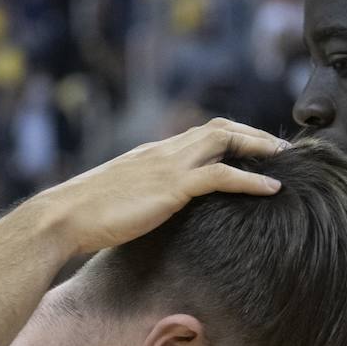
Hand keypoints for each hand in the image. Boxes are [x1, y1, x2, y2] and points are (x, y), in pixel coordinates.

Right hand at [35, 118, 287, 255]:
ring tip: (284, 159)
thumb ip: (141, 198)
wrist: (63, 217)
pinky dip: (251, 180)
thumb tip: (152, 214)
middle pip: (218, 128)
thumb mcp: (119, 201)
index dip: (230, 136)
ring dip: (258, 147)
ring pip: (224, 141)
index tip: (252, 146)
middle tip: (279, 147)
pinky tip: (272, 188)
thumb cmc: (84, 217)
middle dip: (251, 133)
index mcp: (152, 153)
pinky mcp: (171, 187)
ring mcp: (168, 166)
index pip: (199, 133)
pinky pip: (221, 176)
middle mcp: (163, 151)